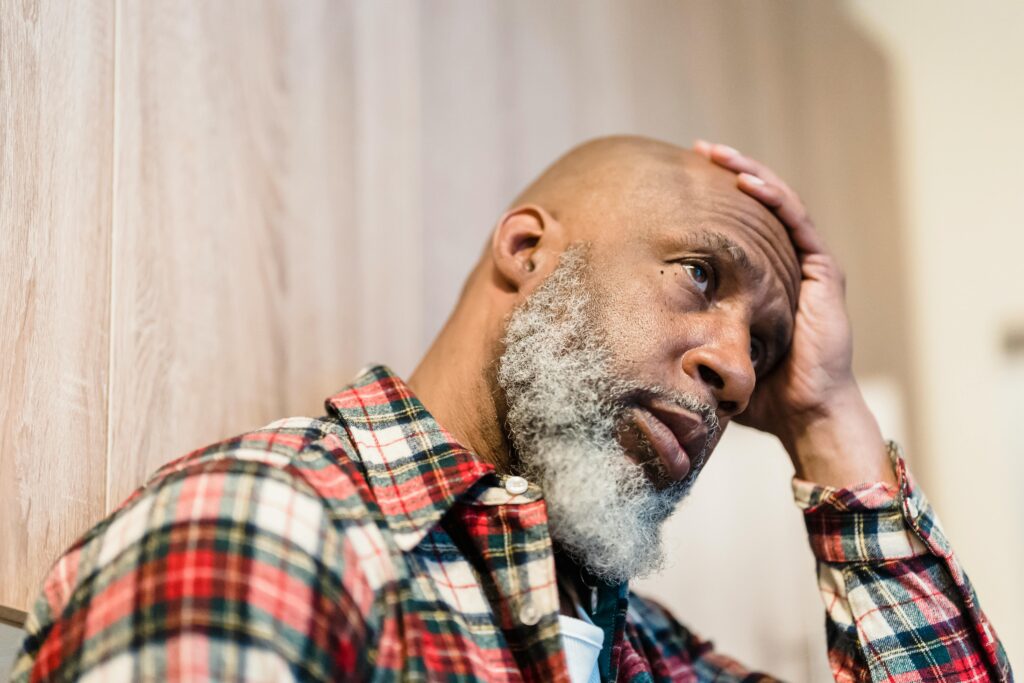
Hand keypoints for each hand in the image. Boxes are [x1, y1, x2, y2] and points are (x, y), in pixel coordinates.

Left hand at [694, 140, 894, 486]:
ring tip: (717, 154)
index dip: (717, 201)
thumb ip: (692, 332)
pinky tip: (747, 182)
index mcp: (769, 279)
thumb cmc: (762, 393)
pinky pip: (798, 222)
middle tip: (698, 152)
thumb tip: (636, 333)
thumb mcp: (716, 351)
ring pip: (780, 203)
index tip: (683, 182)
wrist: (805, 413)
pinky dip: (774, 197)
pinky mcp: (825, 272)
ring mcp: (811, 266)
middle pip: (761, 206)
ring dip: (749, 174)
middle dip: (730, 174)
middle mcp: (792, 266)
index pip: (743, 227)